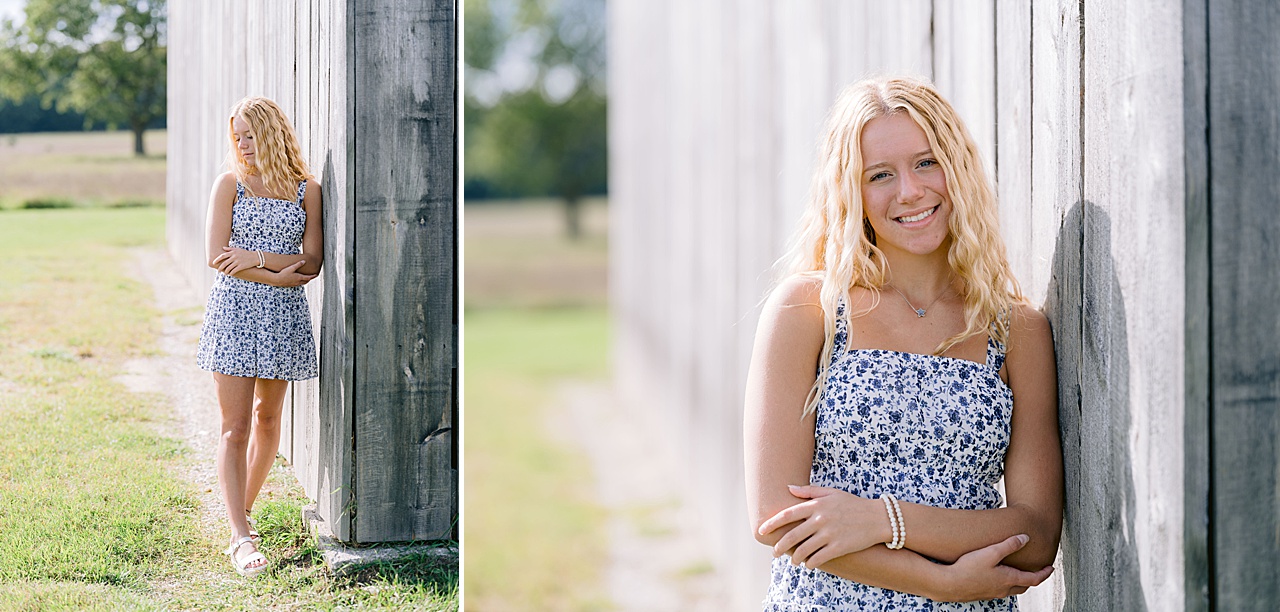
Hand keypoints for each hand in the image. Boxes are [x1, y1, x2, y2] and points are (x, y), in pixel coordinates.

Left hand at [212, 247, 259, 275]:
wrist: (255, 257)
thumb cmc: (246, 253)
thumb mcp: (238, 249)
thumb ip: (230, 249)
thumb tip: (223, 248)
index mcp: (233, 252)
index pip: (222, 256)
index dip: (217, 259)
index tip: (213, 262)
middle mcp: (235, 257)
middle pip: (224, 263)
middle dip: (220, 267)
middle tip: (218, 270)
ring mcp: (238, 262)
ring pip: (229, 268)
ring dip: (226, 271)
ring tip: (225, 273)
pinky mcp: (241, 266)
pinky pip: (234, 271)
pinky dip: (231, 273)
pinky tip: (230, 274)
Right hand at [273, 260, 316, 286]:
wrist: (277, 280)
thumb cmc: (284, 273)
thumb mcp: (291, 268)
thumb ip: (298, 264)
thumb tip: (304, 261)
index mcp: (299, 277)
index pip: (308, 277)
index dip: (313, 276)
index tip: (316, 275)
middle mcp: (298, 282)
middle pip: (306, 281)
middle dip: (309, 279)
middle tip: (312, 276)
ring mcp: (294, 284)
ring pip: (302, 283)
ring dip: (305, 281)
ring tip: (306, 279)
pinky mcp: (291, 285)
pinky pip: (298, 284)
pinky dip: (300, 282)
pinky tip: (298, 281)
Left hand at [757, 485, 886, 567]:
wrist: (878, 518)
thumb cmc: (853, 504)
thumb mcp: (832, 493)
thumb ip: (809, 491)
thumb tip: (788, 487)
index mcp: (817, 505)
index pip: (788, 514)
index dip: (772, 523)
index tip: (762, 530)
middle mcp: (821, 519)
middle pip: (792, 535)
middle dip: (780, 546)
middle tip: (775, 552)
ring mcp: (830, 534)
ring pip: (804, 550)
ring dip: (795, 558)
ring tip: (794, 561)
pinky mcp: (839, 547)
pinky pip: (818, 558)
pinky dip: (810, 563)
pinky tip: (809, 564)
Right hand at [932, 534, 1053, 601]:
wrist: (949, 584)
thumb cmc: (968, 568)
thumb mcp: (991, 552)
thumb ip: (1009, 545)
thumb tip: (1025, 538)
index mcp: (1009, 579)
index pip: (1033, 579)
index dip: (1044, 573)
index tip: (1050, 568)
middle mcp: (1003, 589)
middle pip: (1024, 586)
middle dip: (1032, 579)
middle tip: (1037, 571)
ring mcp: (993, 593)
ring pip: (1011, 589)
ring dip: (1018, 582)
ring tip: (1018, 572)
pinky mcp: (982, 593)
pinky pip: (1000, 590)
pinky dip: (1005, 584)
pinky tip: (996, 577)